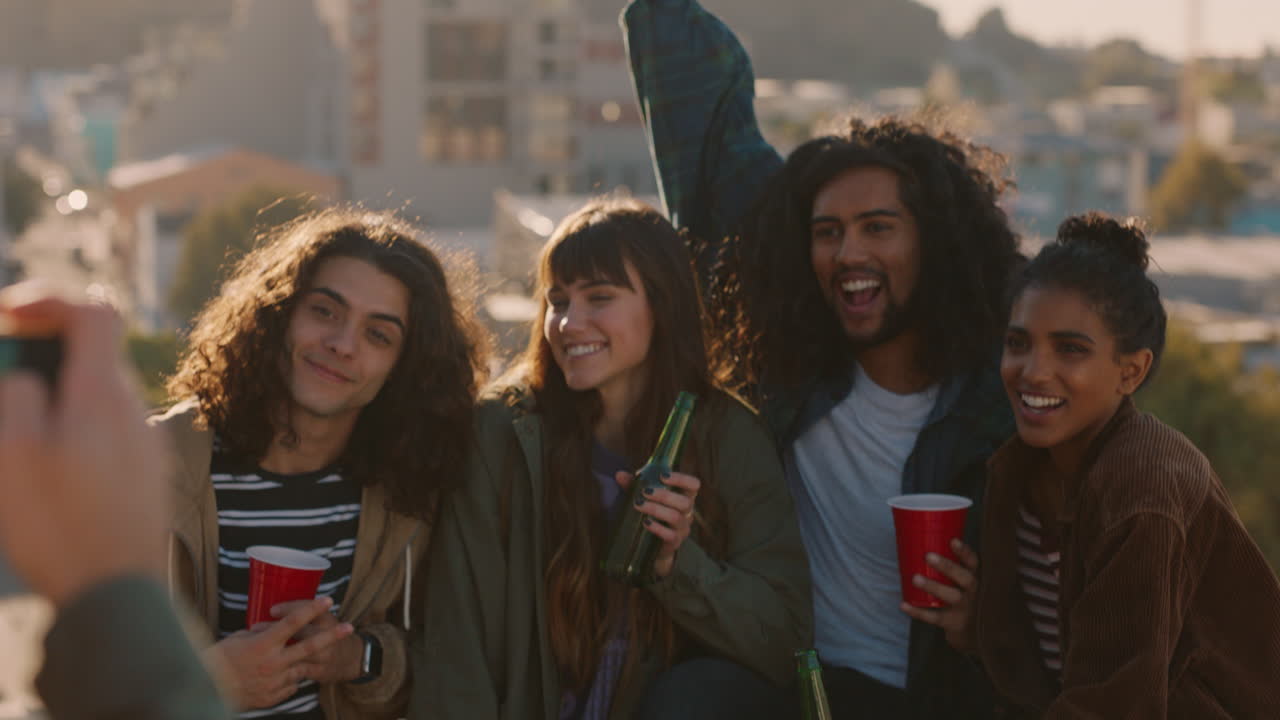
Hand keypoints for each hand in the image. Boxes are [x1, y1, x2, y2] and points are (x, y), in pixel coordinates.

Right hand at [0, 290, 170, 605]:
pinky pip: (102, 430)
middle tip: (0, 384)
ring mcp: (142, 440)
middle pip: (89, 354)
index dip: (48, 299)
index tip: (6, 315)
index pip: (94, 312)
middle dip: (38, 356)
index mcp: (103, 393)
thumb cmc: (60, 524)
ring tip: (13, 437)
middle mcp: (132, 408)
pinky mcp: (143, 471)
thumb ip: (17, 393)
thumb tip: (28, 372)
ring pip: (92, 394)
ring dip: (50, 397)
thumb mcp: (13, 452)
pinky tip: (40, 470)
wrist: (119, 592)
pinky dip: (67, 429)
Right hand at [206, 597, 353, 708]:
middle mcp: (273, 662)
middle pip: (309, 646)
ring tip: (302, 658)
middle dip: (332, 636)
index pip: (293, 622)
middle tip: (349, 627)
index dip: (311, 609)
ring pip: (302, 668)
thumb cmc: (217, 661)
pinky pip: (290, 685)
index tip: (327, 599)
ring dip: (305, 662)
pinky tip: (280, 676)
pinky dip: (289, 679)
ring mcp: (275, 681)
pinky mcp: (273, 696)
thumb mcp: (236, 639)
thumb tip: (269, 628)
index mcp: (263, 644)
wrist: (208, 692)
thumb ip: (258, 633)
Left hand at [264, 599, 363, 683]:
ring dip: (275, 650)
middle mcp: (327, 636)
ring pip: (298, 652)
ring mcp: (324, 655)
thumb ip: (302, 613)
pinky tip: (268, 665)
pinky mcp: (319, 672)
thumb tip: (272, 610)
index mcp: (326, 619)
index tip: (271, 610)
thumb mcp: (321, 618)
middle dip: (276, 628)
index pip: (306, 609)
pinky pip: (298, 671)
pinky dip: (282, 667)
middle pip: (301, 630)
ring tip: (256, 647)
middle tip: (255, 626)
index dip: (288, 608)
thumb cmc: (327, 633)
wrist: (349, 658)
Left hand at [616, 470, 700, 577]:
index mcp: (684, 496)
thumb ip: (634, 485)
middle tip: (645, 492)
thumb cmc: (651, 512)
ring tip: (639, 504)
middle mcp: (687, 512)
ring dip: (656, 509)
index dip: (682, 479)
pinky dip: (657, 528)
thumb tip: (620, 475)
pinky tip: (645, 522)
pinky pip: (670, 535)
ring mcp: (683, 528)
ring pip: (676, 517)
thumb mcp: (643, 496)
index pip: (693, 485)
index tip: (662, 475)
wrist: (651, 543)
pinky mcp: (675, 542)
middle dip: (664, 495)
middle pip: (685, 502)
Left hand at [899, 539, 978, 652]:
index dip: (964, 551)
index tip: (953, 540)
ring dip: (933, 587)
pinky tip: (904, 604)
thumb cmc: (959, 595)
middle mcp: (972, 591)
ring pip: (951, 596)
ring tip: (915, 578)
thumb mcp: (960, 580)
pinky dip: (918, 611)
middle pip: (965, 578)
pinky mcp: (953, 622)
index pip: (973, 562)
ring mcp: (964, 608)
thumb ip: (946, 564)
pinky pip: (935, 617)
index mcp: (973, 577)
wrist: (971, 631)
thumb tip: (915, 539)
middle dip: (948, 566)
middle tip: (929, 556)